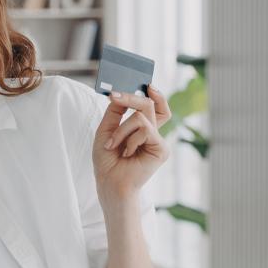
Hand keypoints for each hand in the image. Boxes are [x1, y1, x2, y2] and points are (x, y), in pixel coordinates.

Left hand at [92, 85, 170, 201]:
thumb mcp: (106, 131)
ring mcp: (158, 141)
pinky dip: (130, 139)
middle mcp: (152, 133)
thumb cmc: (107, 161)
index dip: (155, 94)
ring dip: (122, 129)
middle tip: (114, 95)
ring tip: (113, 145)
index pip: (154, 107)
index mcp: (142, 129)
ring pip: (142, 116)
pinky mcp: (161, 149)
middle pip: (149, 104)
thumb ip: (115, 112)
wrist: (110, 183)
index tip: (147, 84)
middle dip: (131, 97)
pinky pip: (145, 129)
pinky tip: (127, 153)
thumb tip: (120, 93)